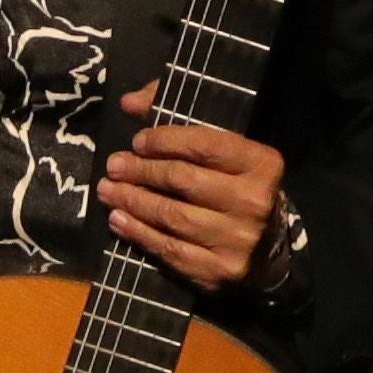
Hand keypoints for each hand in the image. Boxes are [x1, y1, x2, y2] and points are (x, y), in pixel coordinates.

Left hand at [100, 88, 285, 292]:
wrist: (265, 246)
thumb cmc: (234, 186)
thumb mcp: (220, 148)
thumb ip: (175, 118)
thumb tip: (129, 102)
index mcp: (262, 163)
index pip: (205, 145)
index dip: (165, 140)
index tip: (136, 141)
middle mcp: (254, 201)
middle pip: (183, 180)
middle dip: (141, 171)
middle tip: (113, 166)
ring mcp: (237, 239)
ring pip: (171, 216)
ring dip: (132, 202)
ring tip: (107, 191)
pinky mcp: (218, 270)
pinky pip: (168, 249)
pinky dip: (137, 234)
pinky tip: (118, 220)